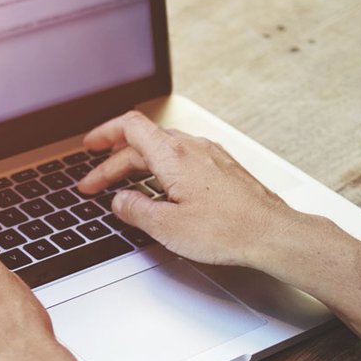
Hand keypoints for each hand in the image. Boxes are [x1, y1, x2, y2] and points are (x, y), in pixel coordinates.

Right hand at [79, 110, 320, 272]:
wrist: (272, 233)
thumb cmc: (228, 230)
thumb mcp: (167, 227)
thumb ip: (136, 210)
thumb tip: (120, 202)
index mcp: (172, 156)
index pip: (129, 127)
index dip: (103, 134)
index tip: (88, 147)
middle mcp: (192, 148)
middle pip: (143, 141)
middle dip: (114, 161)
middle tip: (96, 183)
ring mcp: (210, 155)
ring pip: (164, 149)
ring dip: (138, 162)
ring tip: (124, 181)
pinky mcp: (222, 167)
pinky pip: (183, 158)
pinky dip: (161, 167)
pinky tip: (162, 186)